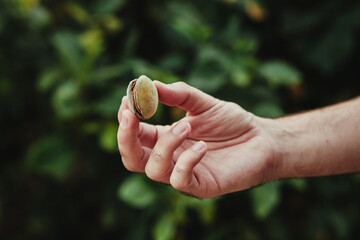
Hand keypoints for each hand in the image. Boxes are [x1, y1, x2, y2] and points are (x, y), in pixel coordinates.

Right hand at [117, 81, 278, 197]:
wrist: (262, 140)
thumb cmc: (232, 122)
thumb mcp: (203, 103)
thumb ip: (179, 94)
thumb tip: (150, 84)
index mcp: (165, 138)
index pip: (134, 134)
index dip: (126, 117)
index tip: (128, 98)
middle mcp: (170, 158)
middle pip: (132, 158)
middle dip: (126, 138)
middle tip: (131, 115)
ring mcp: (184, 174)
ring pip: (153, 169)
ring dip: (165, 145)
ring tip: (186, 126)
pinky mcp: (202, 186)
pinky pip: (180, 180)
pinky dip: (186, 161)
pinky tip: (203, 146)